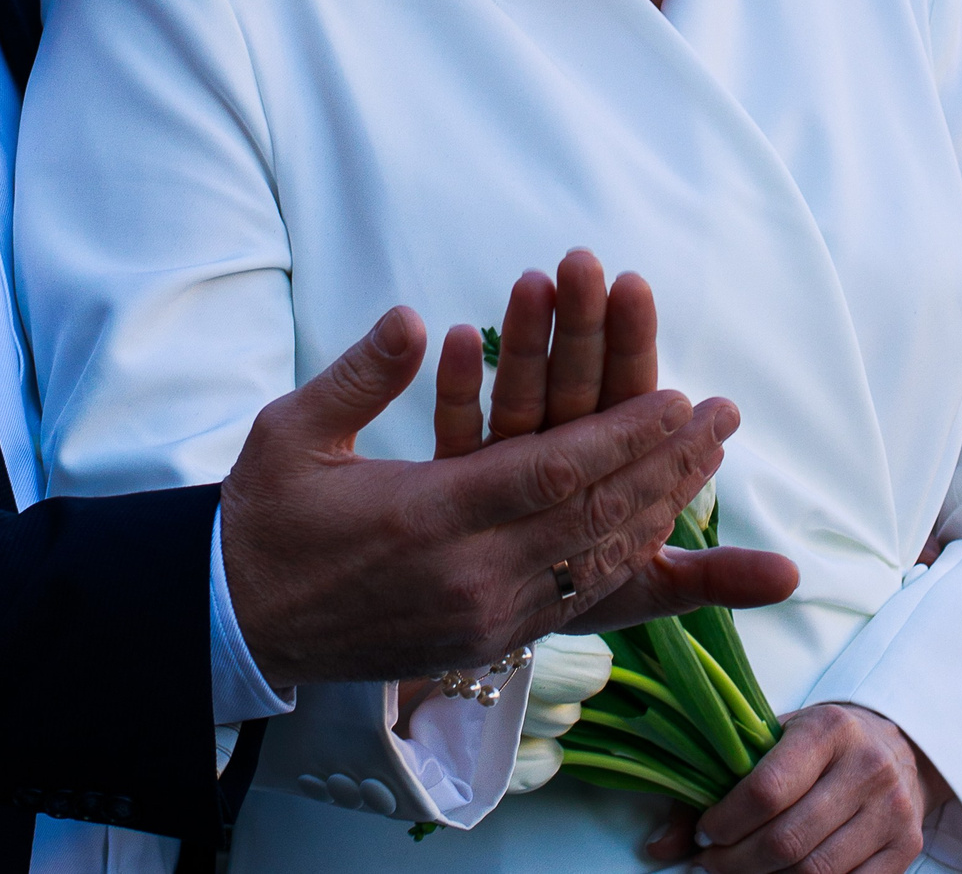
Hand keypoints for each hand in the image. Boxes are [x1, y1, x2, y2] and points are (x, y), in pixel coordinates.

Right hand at [221, 305, 757, 688]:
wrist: (237, 622)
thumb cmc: (265, 517)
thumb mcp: (292, 431)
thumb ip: (359, 375)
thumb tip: (415, 319)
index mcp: (425, 519)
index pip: (550, 473)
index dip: (623, 436)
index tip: (679, 399)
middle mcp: (469, 576)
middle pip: (592, 517)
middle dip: (667, 464)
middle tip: (724, 417)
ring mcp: (483, 618)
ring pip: (595, 562)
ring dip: (660, 509)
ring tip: (710, 462)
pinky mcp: (485, 641)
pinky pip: (574, 598)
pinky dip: (625, 558)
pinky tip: (660, 523)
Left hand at [434, 251, 796, 637]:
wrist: (479, 637)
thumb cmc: (576, 590)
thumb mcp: (644, 589)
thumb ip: (712, 578)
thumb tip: (796, 579)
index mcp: (614, 494)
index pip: (630, 413)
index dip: (633, 350)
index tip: (634, 283)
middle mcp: (562, 490)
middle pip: (576, 400)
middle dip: (583, 328)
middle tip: (583, 257)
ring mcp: (500, 490)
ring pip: (517, 409)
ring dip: (522, 343)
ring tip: (529, 275)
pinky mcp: (446, 497)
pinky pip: (452, 435)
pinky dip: (454, 386)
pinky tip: (451, 333)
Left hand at [644, 705, 944, 873]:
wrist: (898, 749)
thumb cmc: (821, 744)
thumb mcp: (772, 742)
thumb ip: (715, 787)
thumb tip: (657, 848)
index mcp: (828, 728)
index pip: (766, 789)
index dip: (725, 823)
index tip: (705, 835)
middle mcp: (867, 767)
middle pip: (787, 839)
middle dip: (736, 862)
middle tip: (711, 863)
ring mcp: (893, 811)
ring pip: (816, 872)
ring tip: (739, 871)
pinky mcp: (907, 849)